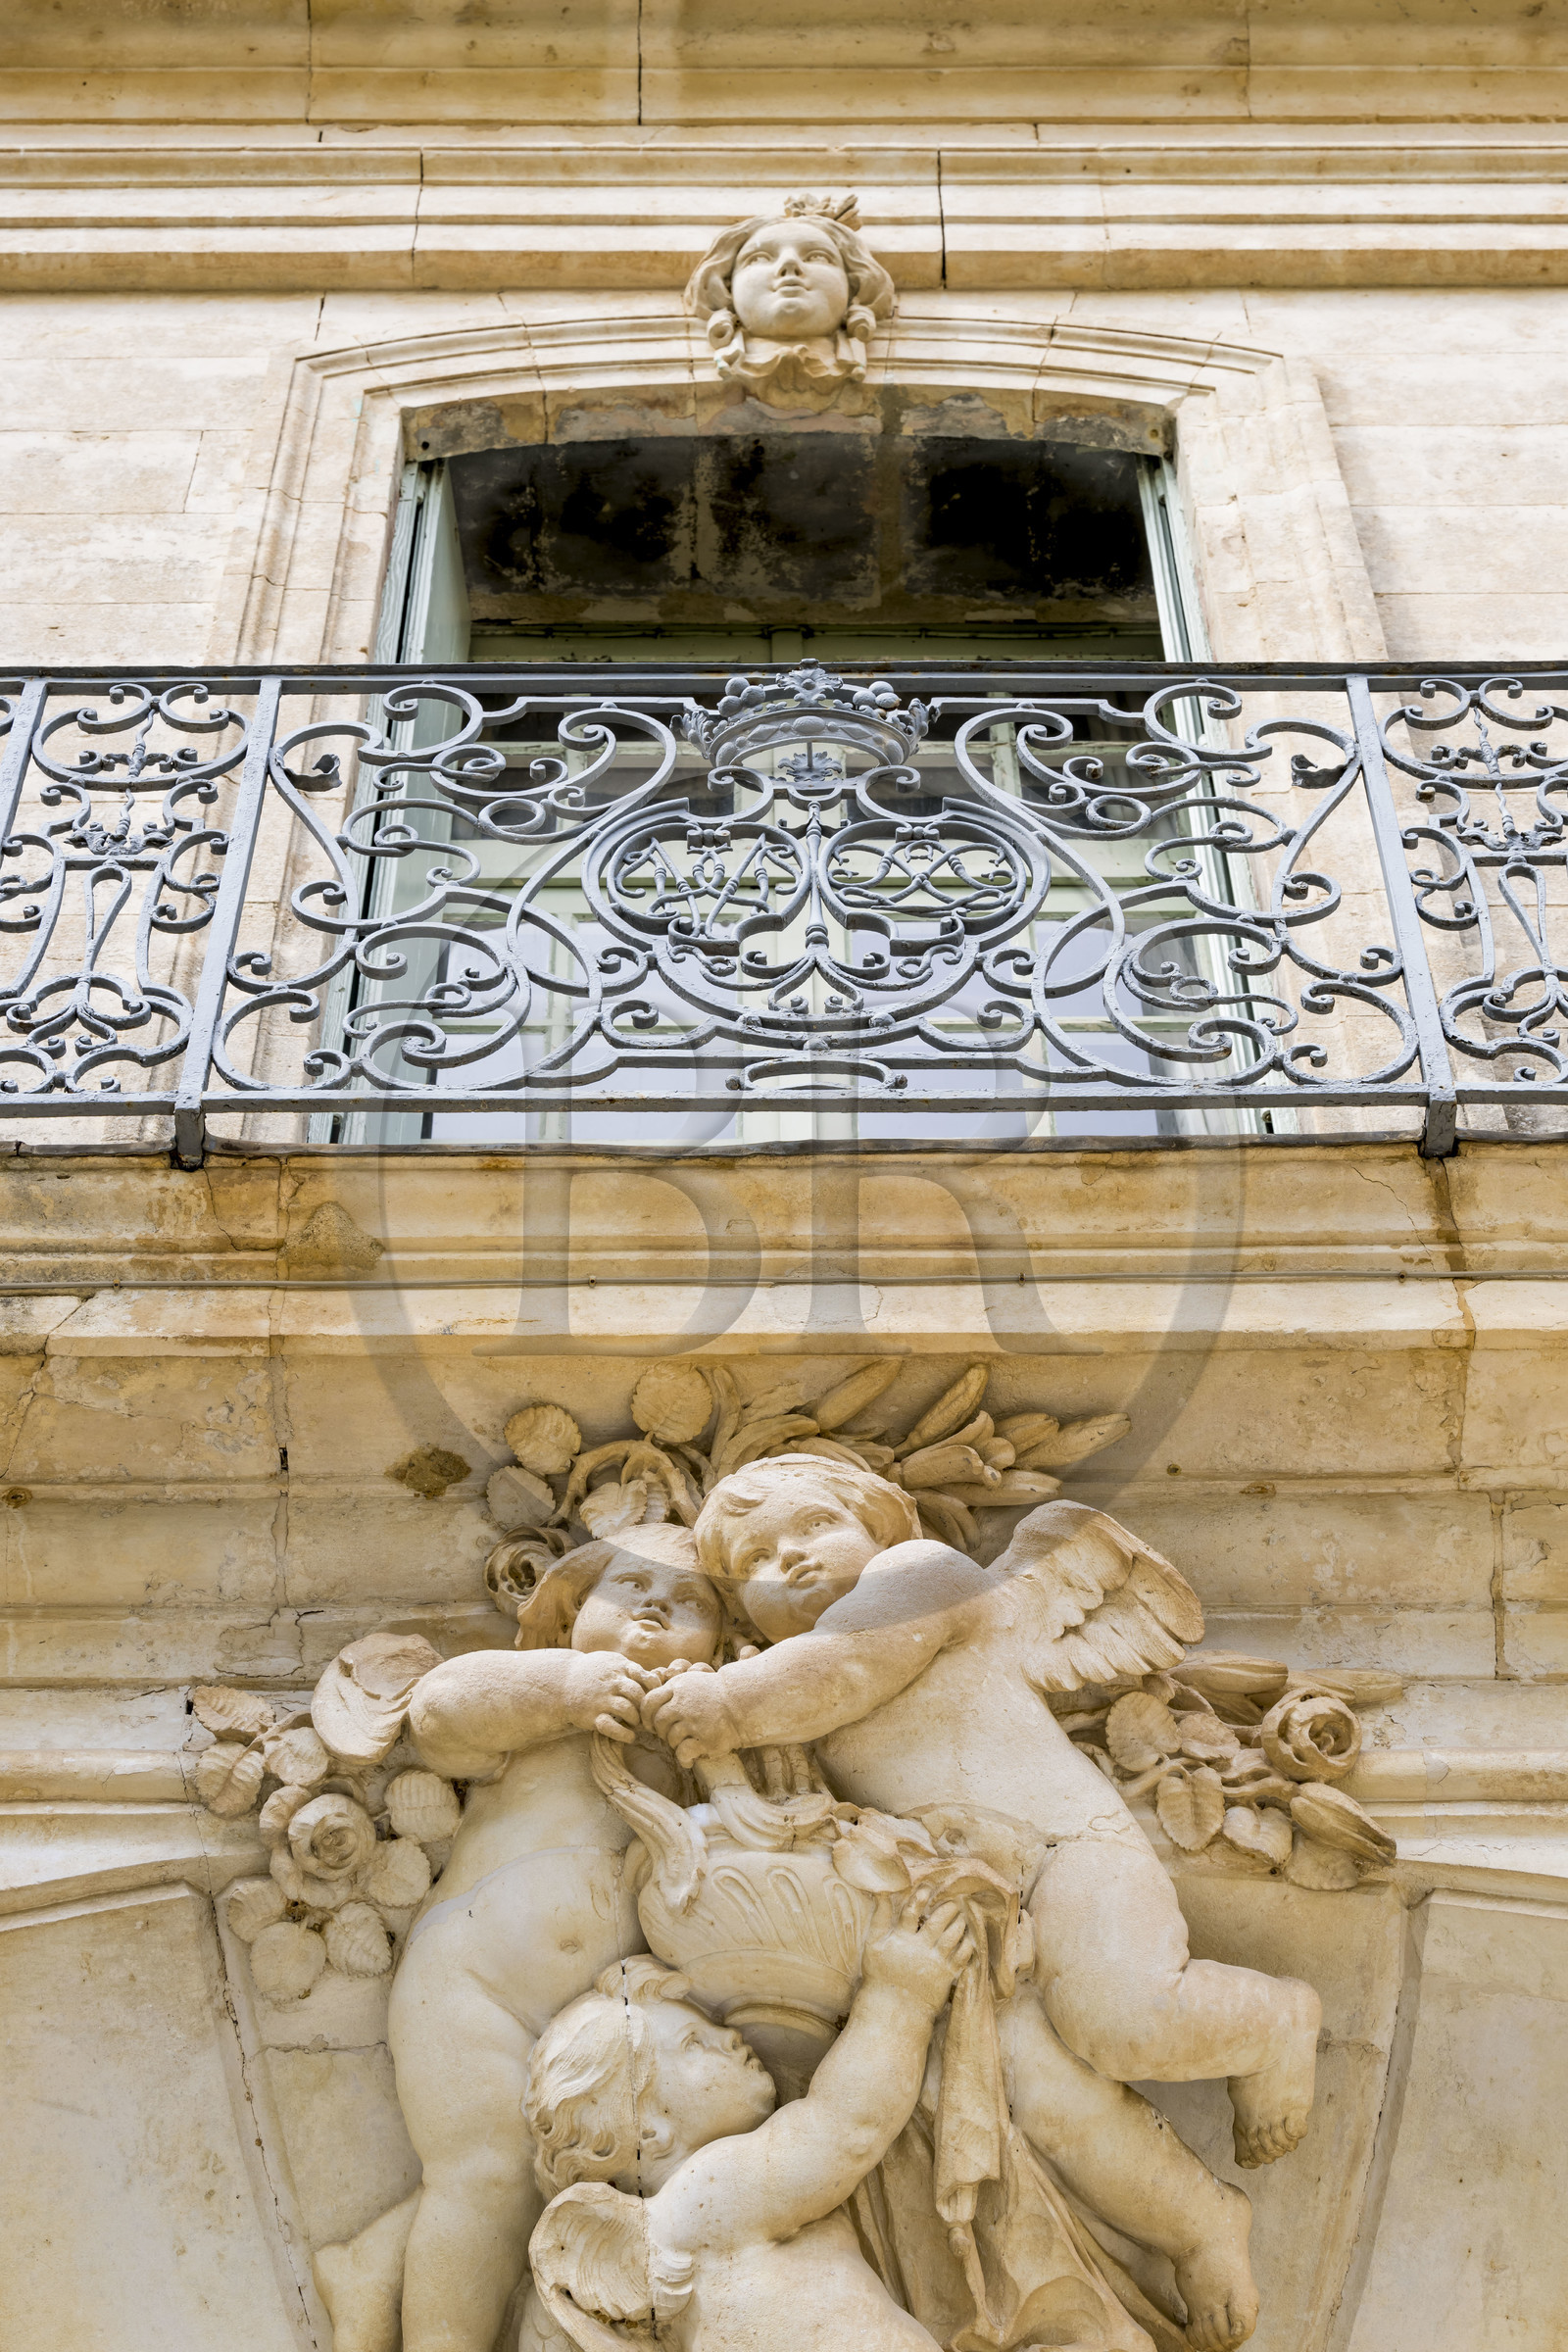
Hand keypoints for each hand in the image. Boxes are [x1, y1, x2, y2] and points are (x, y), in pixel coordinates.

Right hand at [564, 1652, 655, 1743]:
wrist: (562, 1680)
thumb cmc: (593, 1672)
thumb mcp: (612, 1662)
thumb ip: (633, 1669)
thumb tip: (660, 1677)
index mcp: (619, 1668)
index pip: (647, 1678)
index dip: (655, 1691)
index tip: (655, 1699)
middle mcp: (611, 1683)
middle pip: (639, 1695)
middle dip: (646, 1708)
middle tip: (649, 1717)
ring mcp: (601, 1699)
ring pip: (627, 1710)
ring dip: (636, 1720)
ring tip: (637, 1724)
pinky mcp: (592, 1716)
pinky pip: (611, 1727)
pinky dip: (624, 1734)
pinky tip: (630, 1737)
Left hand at [640, 1665, 742, 1764]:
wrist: (742, 1702)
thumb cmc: (713, 1695)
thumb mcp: (690, 1682)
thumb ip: (669, 1691)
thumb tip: (645, 1709)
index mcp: (678, 1687)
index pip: (649, 1702)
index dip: (645, 1716)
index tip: (651, 1724)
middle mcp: (684, 1703)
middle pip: (658, 1722)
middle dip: (661, 1731)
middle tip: (670, 1734)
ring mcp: (695, 1721)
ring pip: (670, 1738)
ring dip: (675, 1743)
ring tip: (685, 1742)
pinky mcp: (706, 1739)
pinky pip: (683, 1753)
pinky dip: (684, 1758)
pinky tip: (689, 1758)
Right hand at [863, 1891, 973, 2008]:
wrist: (894, 2009)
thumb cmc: (880, 1974)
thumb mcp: (873, 1945)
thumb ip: (879, 1918)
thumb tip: (881, 1892)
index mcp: (901, 1939)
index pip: (911, 1911)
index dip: (920, 1896)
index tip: (928, 1887)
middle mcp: (919, 1949)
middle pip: (938, 1922)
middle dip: (948, 1909)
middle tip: (954, 1903)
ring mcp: (934, 1963)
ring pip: (953, 1936)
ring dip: (959, 1923)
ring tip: (962, 1917)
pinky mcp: (946, 1976)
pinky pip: (962, 1957)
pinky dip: (967, 1945)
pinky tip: (968, 1939)